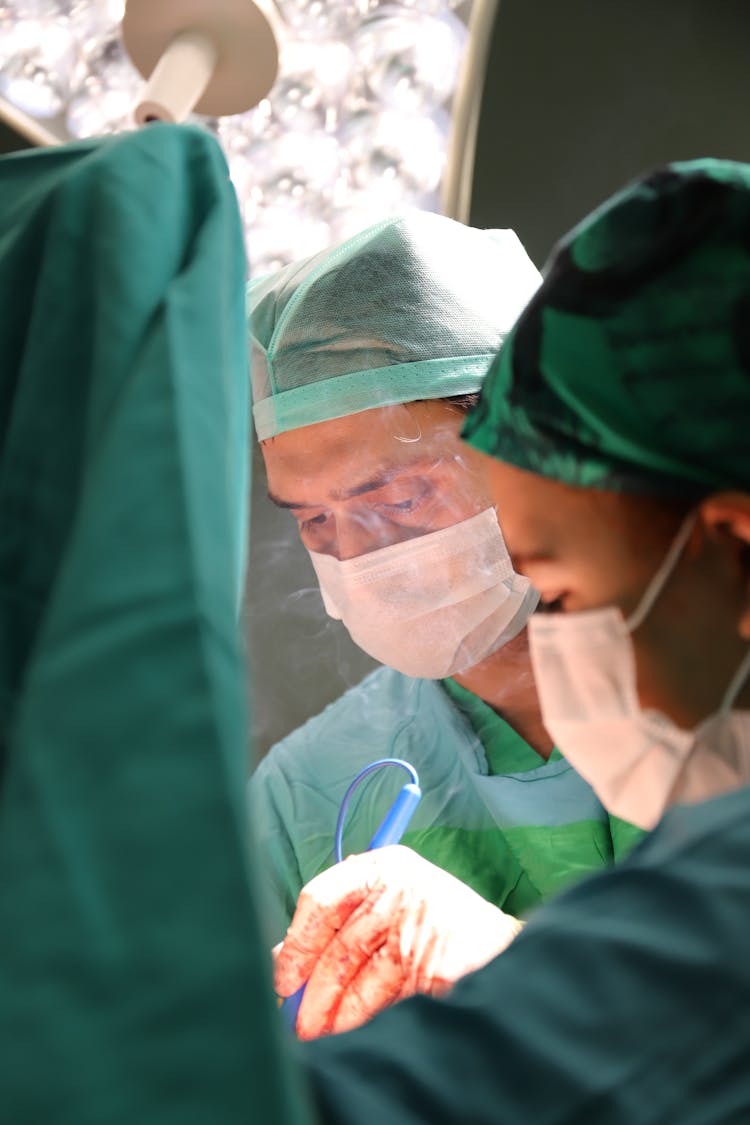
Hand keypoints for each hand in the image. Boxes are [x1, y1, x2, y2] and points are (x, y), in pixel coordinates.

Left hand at [274, 845, 522, 1039]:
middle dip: (310, 988)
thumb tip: (284, 958)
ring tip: (319, 1031)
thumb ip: (342, 922)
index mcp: (384, 865)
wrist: (505, 949)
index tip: (284, 977)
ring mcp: (417, 925)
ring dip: (333, 1011)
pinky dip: (362, 1018)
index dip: (296, 942)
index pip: (321, 898)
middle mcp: (399, 888)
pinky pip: (382, 997)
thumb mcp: (389, 904)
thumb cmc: (438, 923)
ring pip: (357, 975)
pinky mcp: (430, 963)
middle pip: (337, 943)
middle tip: (295, 1017)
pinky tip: (350, 1030)